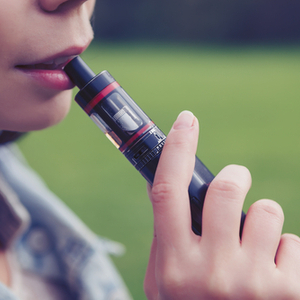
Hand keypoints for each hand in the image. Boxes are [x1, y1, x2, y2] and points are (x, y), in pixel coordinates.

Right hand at [144, 111, 299, 299]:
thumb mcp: (166, 280)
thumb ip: (168, 237)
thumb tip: (171, 192)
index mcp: (174, 264)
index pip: (169, 191)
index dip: (177, 149)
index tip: (186, 120)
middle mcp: (210, 272)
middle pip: (228, 190)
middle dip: (235, 177)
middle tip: (236, 182)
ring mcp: (252, 284)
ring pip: (269, 212)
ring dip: (262, 220)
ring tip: (252, 246)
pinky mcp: (289, 291)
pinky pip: (293, 242)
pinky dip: (283, 250)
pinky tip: (272, 274)